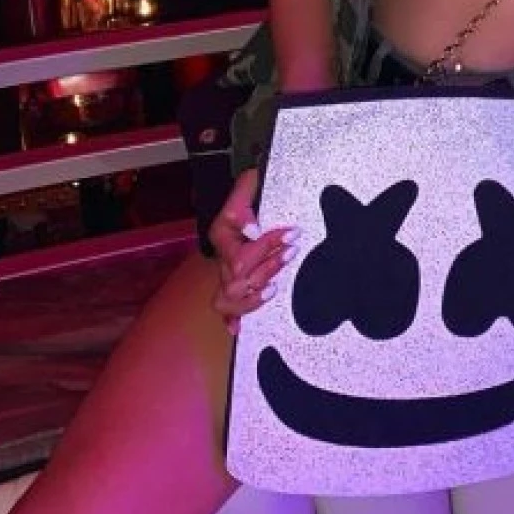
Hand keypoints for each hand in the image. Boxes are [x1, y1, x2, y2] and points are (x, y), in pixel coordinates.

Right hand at [208, 169, 300, 334]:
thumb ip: (244, 203)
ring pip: (230, 297)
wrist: (241, 198)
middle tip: (291, 252)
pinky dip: (231, 319)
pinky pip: (225, 308)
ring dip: (254, 295)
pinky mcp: (231, 283)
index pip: (242, 252)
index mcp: (222, 236)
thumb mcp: (247, 184)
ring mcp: (225, 274)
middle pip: (238, 278)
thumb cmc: (248, 192)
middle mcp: (221, 258)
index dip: (268, 245)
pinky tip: (237, 329)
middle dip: (268, 267)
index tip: (292, 232)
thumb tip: (253, 230)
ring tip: (275, 287)